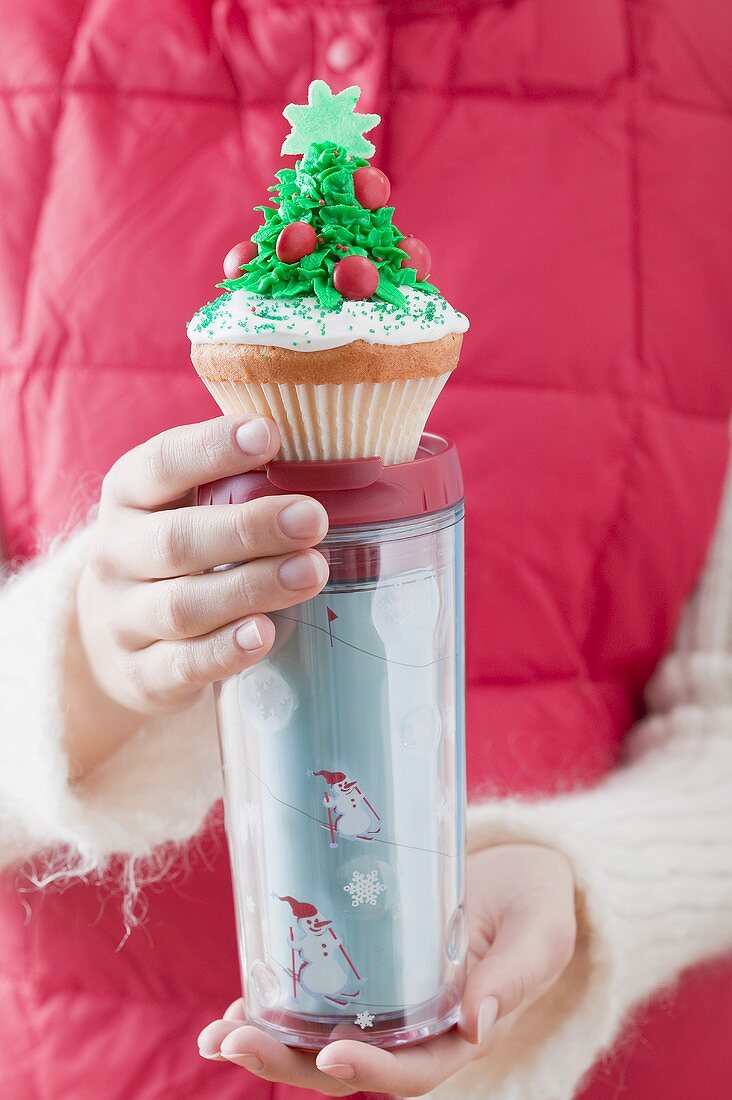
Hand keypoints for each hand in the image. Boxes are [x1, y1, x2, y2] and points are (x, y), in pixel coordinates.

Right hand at [73, 415, 328, 769]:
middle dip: (249, 528)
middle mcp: (116, 555)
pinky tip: (265, 633)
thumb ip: (237, 483)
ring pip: (182, 606)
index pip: (161, 464)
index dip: (212, 448)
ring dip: (252, 588)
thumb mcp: (185, 508)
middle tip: (313, 518)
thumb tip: (326, 457)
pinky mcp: (140, 675)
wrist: (111, 640)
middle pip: (177, 541)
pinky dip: (224, 651)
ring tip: (312, 572)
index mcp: (129, 497)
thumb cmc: (175, 555)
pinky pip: (181, 665)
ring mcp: (122, 619)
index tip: (270, 432)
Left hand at [197, 844, 575, 1094]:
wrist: (523, 871)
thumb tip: (478, 1026)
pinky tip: (243, 992)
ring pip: (321, 1037)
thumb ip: (518, 975)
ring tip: (216, 1031)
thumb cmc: (539, 902)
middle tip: (230, 1041)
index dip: (371, 1069)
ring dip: (269, 1041)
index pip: (411, 1070)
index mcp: (460, 1033)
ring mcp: (388, 1002)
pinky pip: (319, 996)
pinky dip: (280, 1001)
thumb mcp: (544, 933)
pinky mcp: (369, 967)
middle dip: (286, 1062)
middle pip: (346, 1064)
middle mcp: (416, 1029)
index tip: (330, 1052)